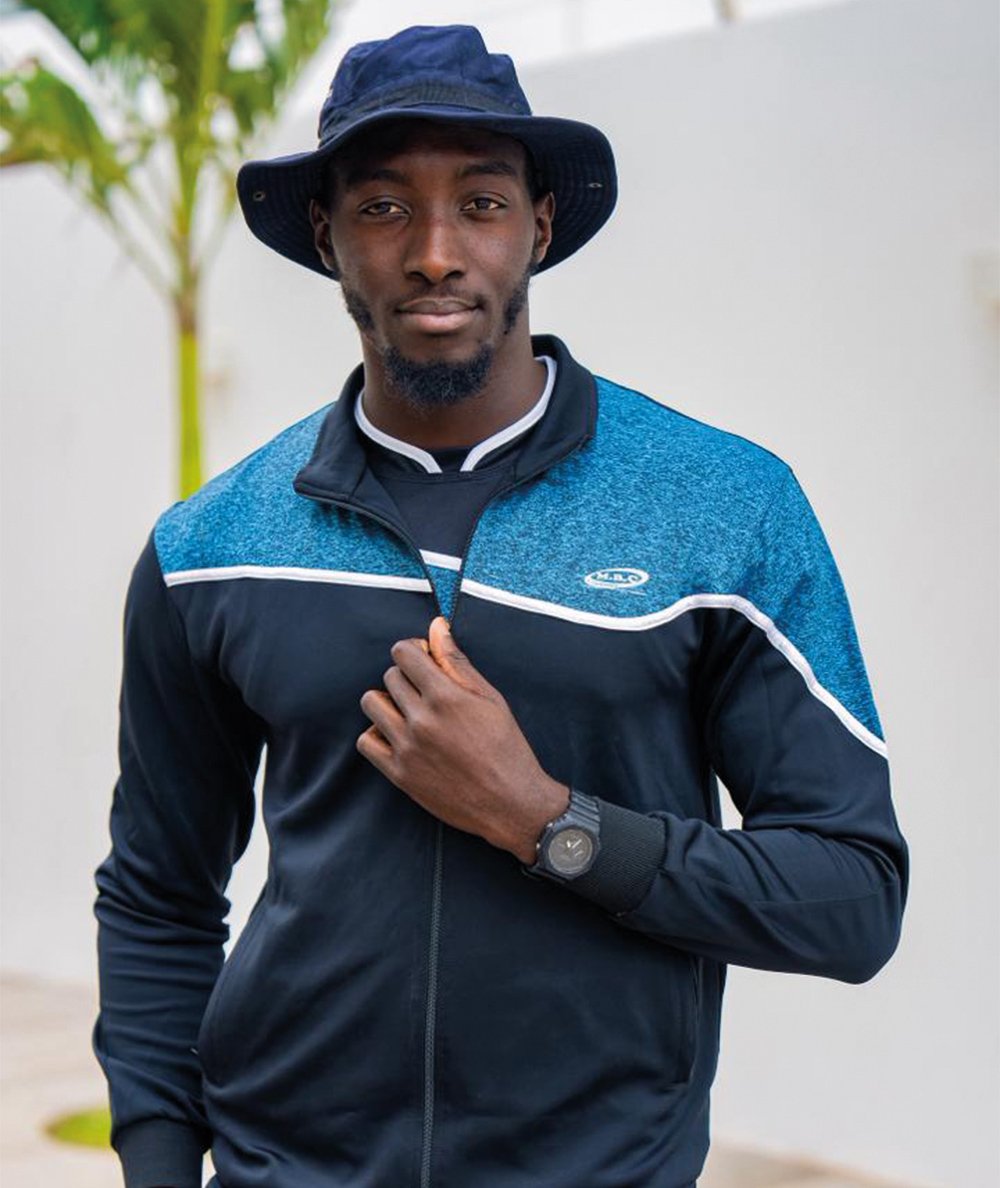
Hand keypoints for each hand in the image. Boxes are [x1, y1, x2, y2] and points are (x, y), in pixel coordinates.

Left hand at [358, 617, 568, 861]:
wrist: (510, 803)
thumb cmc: (506, 748)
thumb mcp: (489, 698)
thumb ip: (457, 662)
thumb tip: (437, 628)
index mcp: (445, 696)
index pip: (404, 652)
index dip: (414, 650)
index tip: (425, 660)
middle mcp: (421, 720)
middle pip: (390, 676)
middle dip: (407, 676)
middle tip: (426, 691)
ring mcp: (406, 748)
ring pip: (372, 703)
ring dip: (389, 701)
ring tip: (410, 712)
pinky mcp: (398, 773)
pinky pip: (366, 741)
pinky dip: (378, 733)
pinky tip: (398, 735)